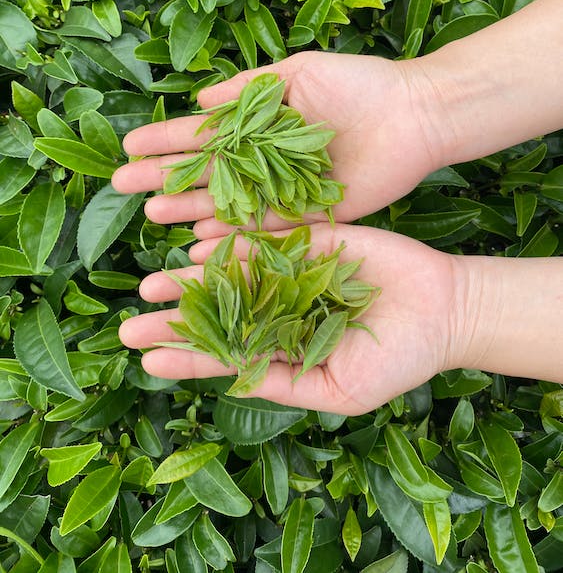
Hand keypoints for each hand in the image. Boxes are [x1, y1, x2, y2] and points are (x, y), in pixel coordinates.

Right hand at [111, 50, 443, 235]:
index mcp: (261, 124)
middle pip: (207, 172)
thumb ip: (248, 89)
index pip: (204, 135)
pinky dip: (232, 234)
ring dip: (189, 207)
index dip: (166, 140)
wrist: (412, 114)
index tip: (128, 146)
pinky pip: (264, 229)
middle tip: (122, 186)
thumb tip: (198, 99)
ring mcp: (285, 190)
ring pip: (228, 203)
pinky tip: (199, 239)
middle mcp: (267, 160)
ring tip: (153, 214)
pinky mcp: (309, 216)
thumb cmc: (358, 84)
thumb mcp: (297, 73)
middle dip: (164, 177)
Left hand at [118, 223, 457, 414]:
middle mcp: (280, 309)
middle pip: (219, 312)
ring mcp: (292, 274)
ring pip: (232, 275)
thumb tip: (229, 381)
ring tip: (152, 284)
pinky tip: (198, 248)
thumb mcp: (339, 389)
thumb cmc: (396, 360)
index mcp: (285, 349)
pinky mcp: (308, 241)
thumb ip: (285, 380)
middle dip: (176, 317)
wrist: (442, 307)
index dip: (187, 356)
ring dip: (191, 280)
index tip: (147, 359)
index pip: (226, 353)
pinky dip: (230, 244)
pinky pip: (263, 241)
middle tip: (132, 322)